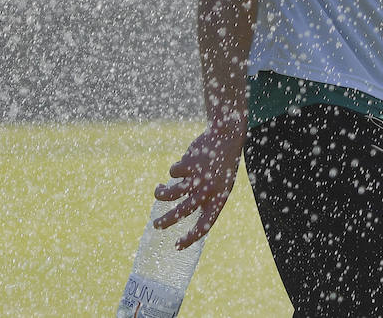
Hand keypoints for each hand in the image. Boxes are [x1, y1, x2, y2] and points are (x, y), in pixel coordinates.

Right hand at [153, 119, 245, 248]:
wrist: (227, 138)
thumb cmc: (221, 167)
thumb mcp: (219, 186)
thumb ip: (205, 200)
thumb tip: (182, 217)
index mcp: (219, 200)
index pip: (205, 225)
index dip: (190, 238)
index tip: (177, 246)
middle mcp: (209, 190)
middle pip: (182, 212)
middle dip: (166, 221)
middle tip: (155, 225)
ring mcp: (199, 176)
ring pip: (172, 193)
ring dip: (161, 194)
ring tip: (158, 191)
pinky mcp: (190, 163)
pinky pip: (173, 172)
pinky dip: (174, 170)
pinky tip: (182, 164)